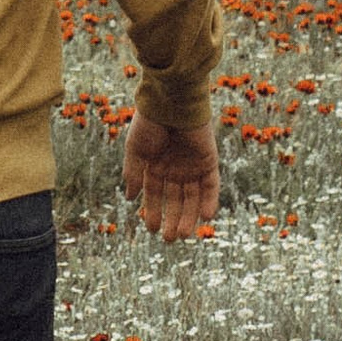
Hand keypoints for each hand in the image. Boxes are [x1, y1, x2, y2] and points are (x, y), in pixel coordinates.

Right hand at [120, 111, 219, 240]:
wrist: (171, 101)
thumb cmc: (150, 122)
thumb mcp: (135, 149)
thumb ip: (133, 173)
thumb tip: (130, 197)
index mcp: (155, 165)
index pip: (155, 194)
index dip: (153, 211)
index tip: (151, 228)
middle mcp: (175, 167)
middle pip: (176, 200)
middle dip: (172, 219)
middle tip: (169, 239)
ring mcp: (193, 165)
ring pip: (193, 197)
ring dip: (189, 216)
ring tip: (183, 234)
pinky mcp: (209, 161)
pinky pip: (211, 186)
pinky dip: (209, 201)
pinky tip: (205, 217)